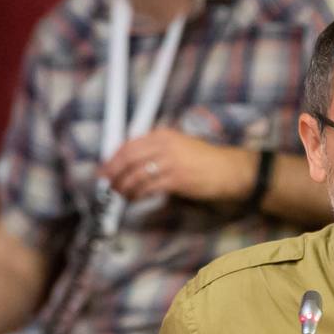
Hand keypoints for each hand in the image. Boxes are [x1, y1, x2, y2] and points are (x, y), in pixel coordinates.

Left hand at [99, 128, 255, 203]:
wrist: (229, 169)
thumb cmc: (205, 160)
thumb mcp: (179, 146)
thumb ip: (157, 151)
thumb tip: (131, 164)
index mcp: (163, 135)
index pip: (129, 145)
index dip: (113, 159)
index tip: (104, 169)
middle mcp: (164, 145)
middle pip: (128, 159)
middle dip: (113, 173)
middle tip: (107, 184)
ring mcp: (170, 162)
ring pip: (136, 175)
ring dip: (124, 187)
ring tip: (121, 194)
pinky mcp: (176, 180)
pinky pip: (148, 188)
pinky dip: (138, 194)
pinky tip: (135, 198)